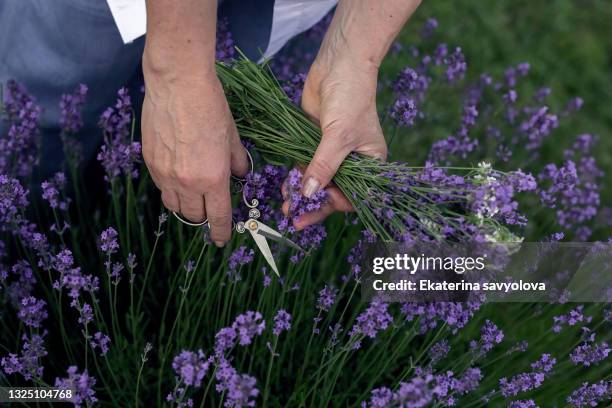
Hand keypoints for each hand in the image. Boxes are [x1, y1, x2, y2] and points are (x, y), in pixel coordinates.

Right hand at [141, 68, 247, 245]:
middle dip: (203, 216)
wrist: (177, 83)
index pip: (218, 216)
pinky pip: (161, 187)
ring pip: (173, 205)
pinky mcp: (150, 162)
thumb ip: (237, 161)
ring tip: (193, 193)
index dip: (220, 232)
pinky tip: (178, 174)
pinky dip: (170, 188)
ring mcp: (165, 173)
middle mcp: (187, 182)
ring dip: (185, 205)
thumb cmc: (211, 106)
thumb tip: (240, 174)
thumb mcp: (232, 136)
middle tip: (210, 206)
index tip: (221, 240)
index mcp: (213, 177)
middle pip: (193, 216)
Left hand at [281, 57, 386, 229]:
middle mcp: (352, 161)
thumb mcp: (339, 136)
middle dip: (313, 205)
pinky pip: (304, 165)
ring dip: (301, 193)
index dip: (335, 203)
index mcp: (370, 163)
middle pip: (333, 191)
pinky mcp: (314, 142)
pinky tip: (285, 187)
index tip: (316, 205)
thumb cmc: (351, 99)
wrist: (339, 64)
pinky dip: (295, 176)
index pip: (354, 194)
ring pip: (316, 181)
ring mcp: (331, 152)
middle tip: (294, 218)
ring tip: (285, 205)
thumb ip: (323, 166)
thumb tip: (307, 193)